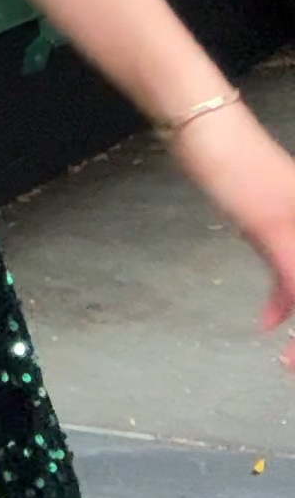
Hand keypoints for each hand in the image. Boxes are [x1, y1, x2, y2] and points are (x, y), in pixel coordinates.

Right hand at [169, 93, 294, 339]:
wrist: (211, 133)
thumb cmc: (232, 171)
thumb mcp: (260, 229)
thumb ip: (278, 272)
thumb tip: (278, 318)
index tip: (294, 351)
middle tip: (292, 360)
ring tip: (290, 363)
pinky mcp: (283, 233)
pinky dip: (293, 319)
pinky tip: (281, 342)